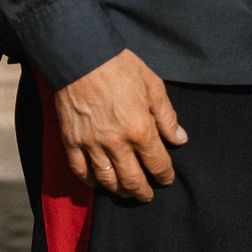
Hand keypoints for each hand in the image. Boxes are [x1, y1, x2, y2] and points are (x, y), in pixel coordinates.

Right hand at [54, 49, 187, 200]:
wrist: (81, 56)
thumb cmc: (119, 66)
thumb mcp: (152, 85)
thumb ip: (167, 116)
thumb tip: (180, 139)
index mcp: (140, 129)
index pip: (157, 165)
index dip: (165, 176)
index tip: (167, 179)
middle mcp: (116, 143)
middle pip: (132, 181)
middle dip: (143, 193)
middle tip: (147, 195)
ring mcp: (92, 145)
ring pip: (108, 181)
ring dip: (119, 192)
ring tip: (126, 192)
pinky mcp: (72, 142)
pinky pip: (81, 172)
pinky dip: (91, 182)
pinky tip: (99, 182)